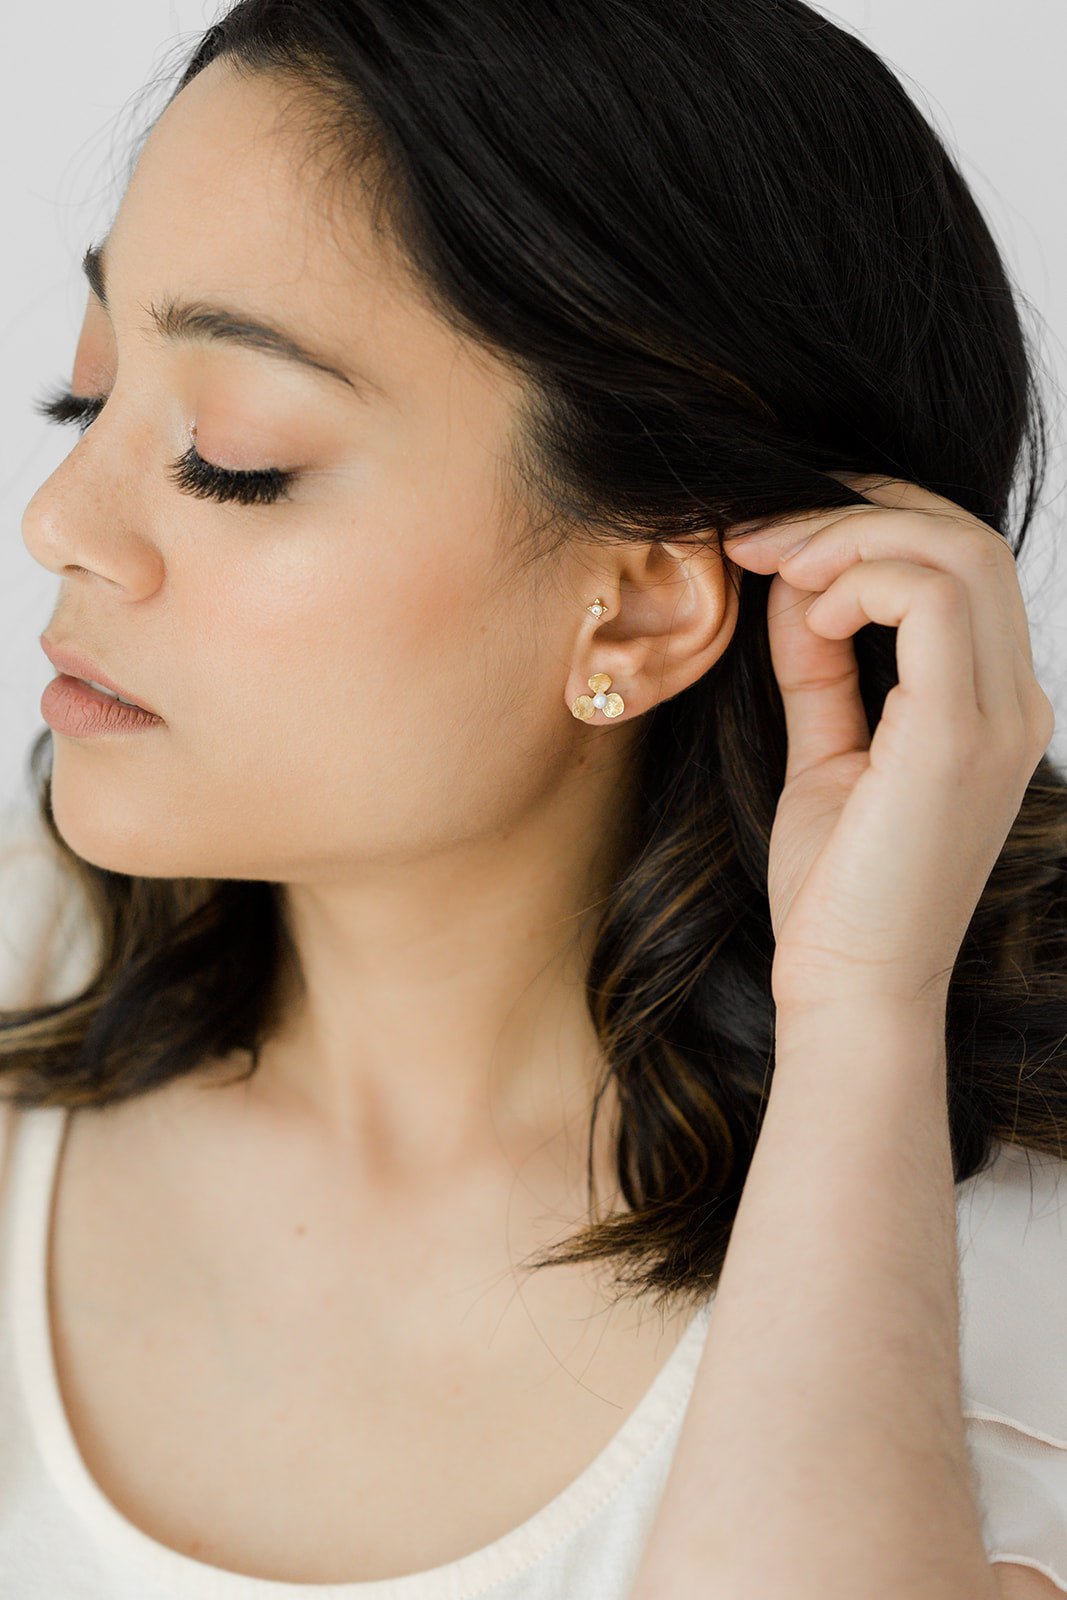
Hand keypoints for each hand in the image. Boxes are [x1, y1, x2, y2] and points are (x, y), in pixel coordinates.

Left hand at [723, 474, 1054, 1012]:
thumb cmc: (836, 890)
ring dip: (847, 538)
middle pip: (964, 537)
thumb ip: (821, 666)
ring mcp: (1000, 717)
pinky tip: (801, 613)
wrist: (848, 990)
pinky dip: (858, 580)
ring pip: (955, 550)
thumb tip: (796, 583)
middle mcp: (1015, 702)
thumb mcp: (825, 751)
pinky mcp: (960, 736)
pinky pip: (931, 600)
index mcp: (990, 705)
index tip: (771, 541)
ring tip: (774, 569)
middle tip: (759, 534)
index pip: (957, 564)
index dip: (865, 526)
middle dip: (854, 512)